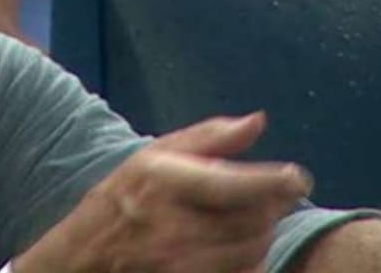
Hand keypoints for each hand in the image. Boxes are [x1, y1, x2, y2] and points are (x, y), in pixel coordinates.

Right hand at [16, 112, 312, 272]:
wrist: (82, 258)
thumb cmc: (122, 199)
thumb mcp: (154, 156)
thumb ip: (209, 137)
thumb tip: (258, 121)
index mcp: (164, 183)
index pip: (237, 185)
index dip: (277, 183)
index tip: (298, 178)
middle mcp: (173, 226)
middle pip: (255, 221)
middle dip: (271, 208)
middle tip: (268, 198)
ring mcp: (180, 264)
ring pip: (252, 251)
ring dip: (261, 235)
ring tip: (247, 221)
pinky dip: (248, 261)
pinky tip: (232, 247)